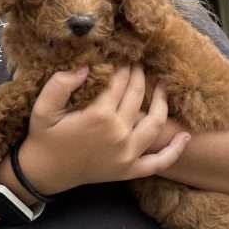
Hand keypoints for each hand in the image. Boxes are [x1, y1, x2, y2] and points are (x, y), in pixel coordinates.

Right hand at [16, 64, 190, 194]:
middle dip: (140, 76)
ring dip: (162, 102)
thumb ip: (60, 84)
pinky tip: (185, 136)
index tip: (124, 55)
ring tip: (163, 85)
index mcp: (98, 116)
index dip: (122, 66)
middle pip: (137, 96)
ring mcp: (127, 154)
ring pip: (155, 123)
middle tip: (139, 63)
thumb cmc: (44, 137)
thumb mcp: (43, 108)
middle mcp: (118, 134)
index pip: (118, 83)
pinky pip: (158, 162)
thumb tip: (84, 67)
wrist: (45, 173)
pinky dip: (174, 151)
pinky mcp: (129, 170)